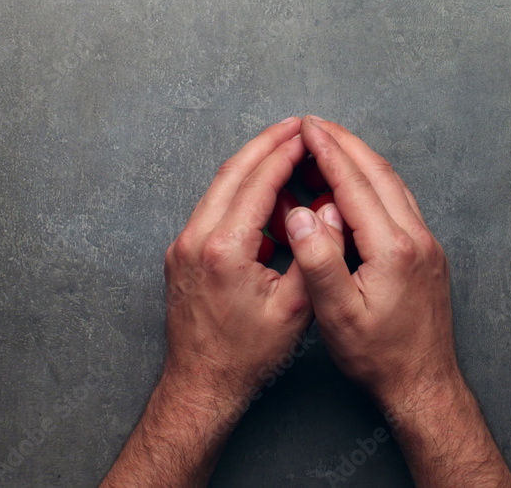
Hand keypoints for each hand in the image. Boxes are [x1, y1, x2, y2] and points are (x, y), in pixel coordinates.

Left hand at [102, 117, 313, 487]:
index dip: (285, 153)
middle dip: (266, 145)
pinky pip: (212, 209)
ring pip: (219, 188)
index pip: (257, 183)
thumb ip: (313, 255)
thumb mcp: (295, 309)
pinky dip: (238, 192)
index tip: (306, 133)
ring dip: (251, 165)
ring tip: (284, 151)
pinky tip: (263, 192)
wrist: (202, 383)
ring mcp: (183, 246)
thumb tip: (328, 211)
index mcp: (225, 250)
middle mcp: (196, 239)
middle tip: (296, 126)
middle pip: (232, 173)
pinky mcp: (181, 254)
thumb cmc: (248, 354)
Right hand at [285, 116, 510, 486]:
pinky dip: (375, 181)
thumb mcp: (336, 315)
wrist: (422, 382)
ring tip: (331, 144)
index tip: (305, 128)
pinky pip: (400, 201)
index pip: (354, 184)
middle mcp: (416, 238)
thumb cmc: (377, 356)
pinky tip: (357, 184)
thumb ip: (319, 260)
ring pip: (392, 184)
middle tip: (314, 124)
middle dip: (344, 143)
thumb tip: (300, 212)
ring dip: (361, 159)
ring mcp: (426, 243)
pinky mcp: (427, 253)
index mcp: (391, 248)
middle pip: (378, 173)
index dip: (327, 152)